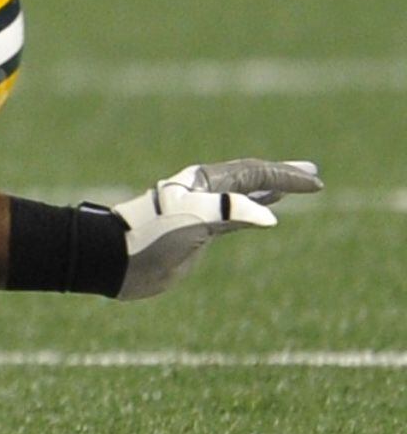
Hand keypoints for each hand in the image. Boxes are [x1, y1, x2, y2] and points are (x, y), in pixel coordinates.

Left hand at [110, 159, 320, 300]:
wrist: (117, 260)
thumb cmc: (149, 237)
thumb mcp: (190, 220)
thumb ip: (228, 213)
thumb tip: (270, 217)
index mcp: (202, 182)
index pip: (253, 173)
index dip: (286, 175)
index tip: (316, 182)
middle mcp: (203, 192)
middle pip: (250, 177)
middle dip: (281, 174)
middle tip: (312, 172)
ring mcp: (201, 211)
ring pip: (243, 195)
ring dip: (270, 190)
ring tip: (292, 186)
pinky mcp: (197, 232)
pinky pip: (234, 216)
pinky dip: (253, 211)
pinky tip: (263, 214)